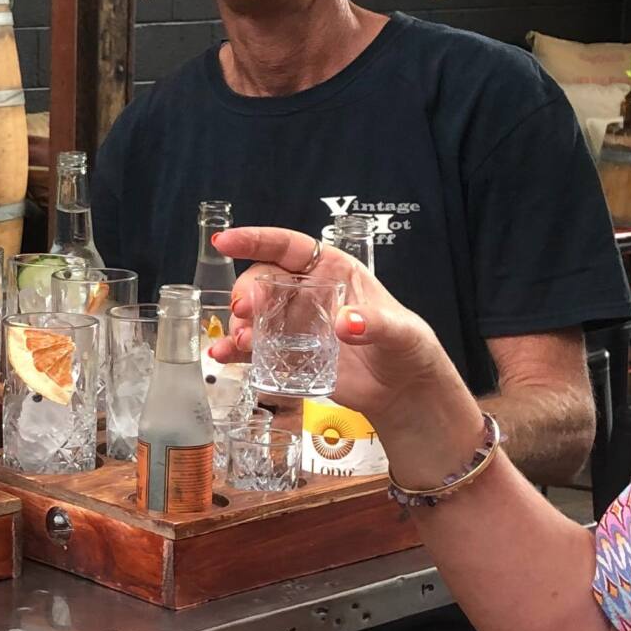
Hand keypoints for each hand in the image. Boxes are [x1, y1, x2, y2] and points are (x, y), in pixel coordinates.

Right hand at [211, 225, 464, 433]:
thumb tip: (346, 323)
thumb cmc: (407, 349)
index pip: (289, 247)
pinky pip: (255, 347)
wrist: (404, 391)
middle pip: (265, 279)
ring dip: (240, 324)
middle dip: (248, 290)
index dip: (256, 240)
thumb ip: (376, 324)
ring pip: (255, 314)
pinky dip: (236, 349)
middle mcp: (308, 293)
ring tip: (240, 340)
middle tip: (244, 310)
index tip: (226, 242)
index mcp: (333, 271)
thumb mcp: (401, 332)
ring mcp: (295, 324)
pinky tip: (223, 354)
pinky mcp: (289, 354)